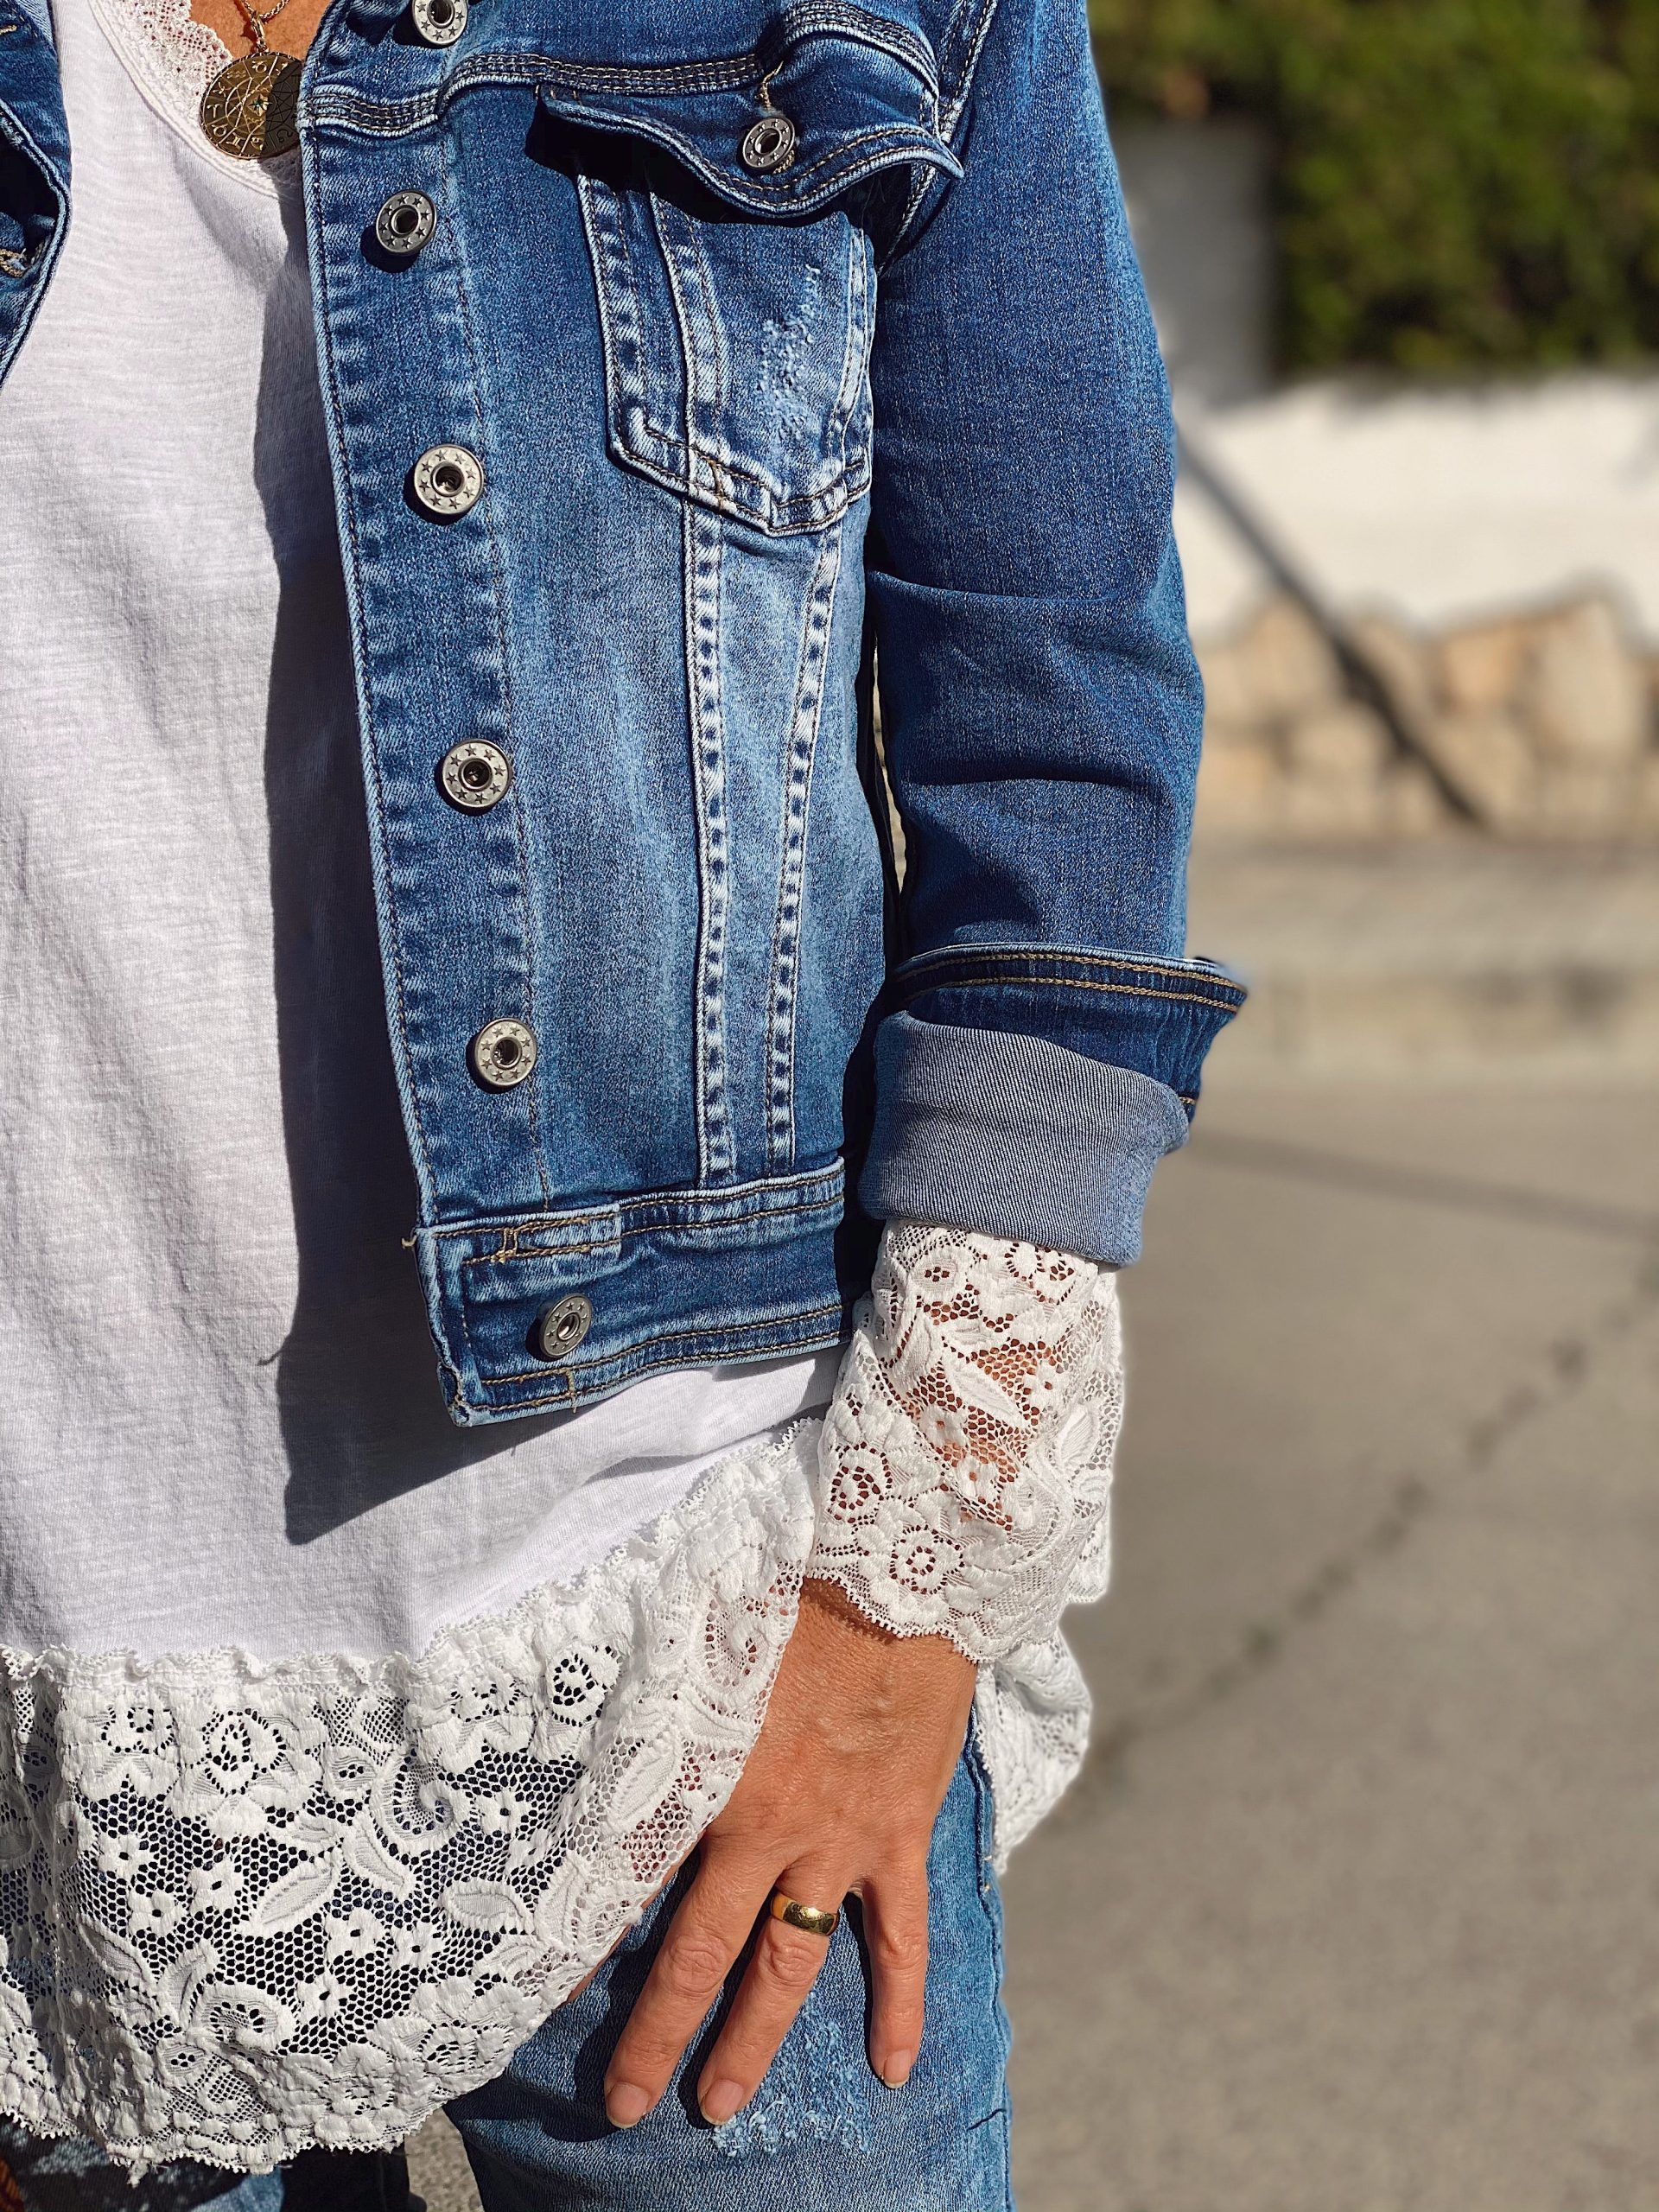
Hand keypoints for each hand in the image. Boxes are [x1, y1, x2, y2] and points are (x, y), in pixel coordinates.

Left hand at [602, 1575, 977, 2128]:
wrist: (900, 1574)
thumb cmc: (792, 1591)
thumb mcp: (701, 1638)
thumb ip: (657, 1698)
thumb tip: (592, 1713)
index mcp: (708, 1775)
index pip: (628, 1874)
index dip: (582, 1941)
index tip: (538, 1998)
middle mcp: (768, 1826)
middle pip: (701, 1951)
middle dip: (658, 2034)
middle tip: (623, 2105)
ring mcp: (839, 1841)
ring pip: (787, 1963)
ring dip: (752, 2038)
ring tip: (720, 2106)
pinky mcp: (898, 1835)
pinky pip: (900, 1937)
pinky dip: (898, 2004)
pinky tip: (891, 2069)